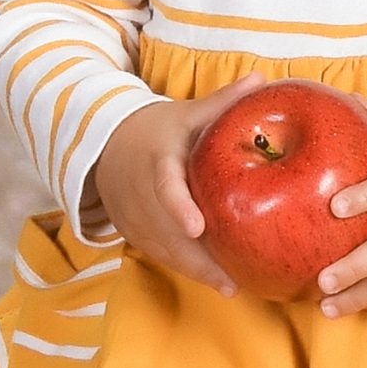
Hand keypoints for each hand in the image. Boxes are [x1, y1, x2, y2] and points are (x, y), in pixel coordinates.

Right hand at [85, 73, 275, 295]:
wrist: (105, 145)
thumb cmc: (155, 129)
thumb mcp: (185, 113)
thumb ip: (222, 102)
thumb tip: (261, 81)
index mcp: (156, 161)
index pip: (164, 186)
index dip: (178, 207)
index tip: (198, 227)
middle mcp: (140, 194)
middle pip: (166, 232)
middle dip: (196, 259)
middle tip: (230, 281)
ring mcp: (132, 217)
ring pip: (162, 250)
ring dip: (193, 270)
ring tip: (230, 286)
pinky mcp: (131, 232)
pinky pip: (158, 254)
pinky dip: (184, 268)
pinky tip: (213, 280)